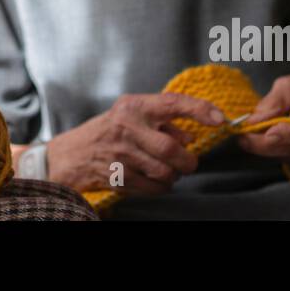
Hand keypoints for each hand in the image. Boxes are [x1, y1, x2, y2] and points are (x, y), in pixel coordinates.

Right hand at [47, 92, 226, 195]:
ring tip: (166, 171)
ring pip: (164, 172)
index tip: (219, 119)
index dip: (199, 110)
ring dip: (173, 176)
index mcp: (133, 107)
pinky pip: (153, 188)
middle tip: (189, 163)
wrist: (70, 155)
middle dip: (187, 161)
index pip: (172, 103)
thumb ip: (162, 122)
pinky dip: (160, 187)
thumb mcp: (130, 116)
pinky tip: (152, 179)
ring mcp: (120, 154)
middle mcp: (126, 127)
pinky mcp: (117, 176)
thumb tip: (191, 137)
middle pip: (171, 149)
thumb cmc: (107, 132)